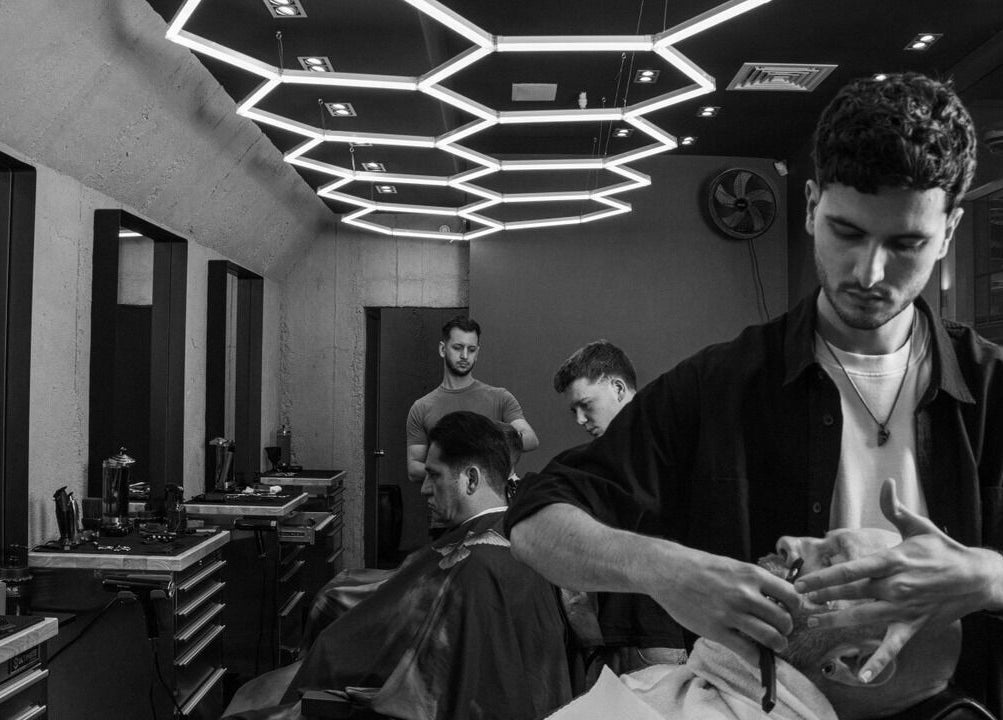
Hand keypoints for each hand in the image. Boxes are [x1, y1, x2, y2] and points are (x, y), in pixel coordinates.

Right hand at [646, 542, 799, 655]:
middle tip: (781, 632)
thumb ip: (753, 581)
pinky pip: (747, 650)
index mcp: (751, 575)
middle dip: (786, 629)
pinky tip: (755, 656)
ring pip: (770, 637)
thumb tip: (775, 599)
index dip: (794, 608)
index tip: (789, 612)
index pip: (791, 595)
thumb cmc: (699, 567)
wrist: (668, 571)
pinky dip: (756, 658)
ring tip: (775, 646)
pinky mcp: (716, 630)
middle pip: (783, 619)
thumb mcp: (732, 565)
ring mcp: (731, 613)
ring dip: (777, 645)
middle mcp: (745, 594)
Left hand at [793, 479, 1002, 682]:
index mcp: (892, 561)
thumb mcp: (918, 526)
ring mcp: (903, 608)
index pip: (851, 569)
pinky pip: (893, 646)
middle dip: (822, 598)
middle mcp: (895, 586)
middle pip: (851, 593)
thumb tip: (887, 483)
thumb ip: (894, 507)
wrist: (977, 577)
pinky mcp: (913, 625)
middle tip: (797, 602)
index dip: (824, 577)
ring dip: (836, 621)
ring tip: (813, 622)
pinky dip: (878, 662)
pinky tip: (862, 675)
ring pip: (863, 618)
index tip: (802, 581)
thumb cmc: (943, 550)